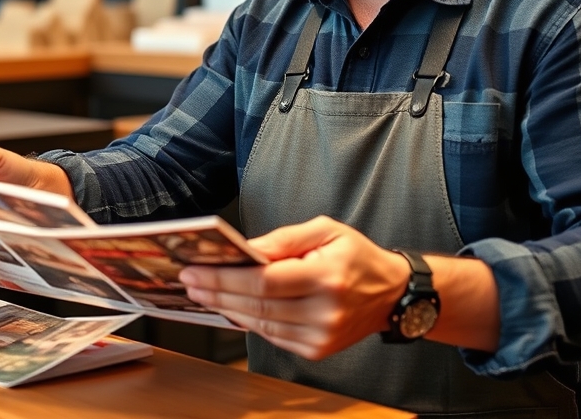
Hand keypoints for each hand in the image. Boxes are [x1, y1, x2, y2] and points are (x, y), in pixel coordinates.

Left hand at [178, 215, 407, 359]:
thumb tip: (245, 249)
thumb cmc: (355, 256)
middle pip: (257, 305)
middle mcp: (325, 312)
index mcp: (327, 277)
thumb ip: (283, 239)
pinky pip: (273, 336)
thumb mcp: (325, 230)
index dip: (225, 278)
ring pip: (262, 324)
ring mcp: (322, 336)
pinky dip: (249, 321)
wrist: (392, 294)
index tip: (195, 270)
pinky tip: (230, 307)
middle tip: (189, 281)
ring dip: (227, 308)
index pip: (264, 282)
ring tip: (202, 292)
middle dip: (217, 292)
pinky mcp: (318, 349)